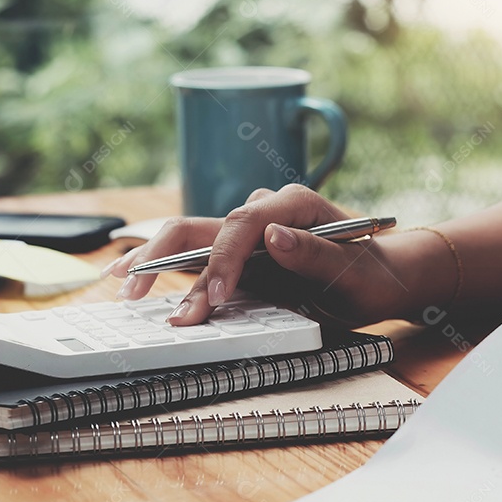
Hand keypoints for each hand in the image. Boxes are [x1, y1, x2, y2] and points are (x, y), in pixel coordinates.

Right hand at [105, 184, 433, 326]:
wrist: (378, 280)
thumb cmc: (370, 275)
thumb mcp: (353, 272)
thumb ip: (315, 254)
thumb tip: (274, 236)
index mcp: (295, 203)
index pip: (245, 223)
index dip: (223, 260)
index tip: (214, 298)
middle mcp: (265, 211)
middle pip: (204, 224)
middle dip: (164, 254)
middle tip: (134, 287)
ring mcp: (249, 231)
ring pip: (193, 240)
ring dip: (156, 264)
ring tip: (123, 286)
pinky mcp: (240, 252)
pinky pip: (199, 257)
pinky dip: (167, 270)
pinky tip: (136, 278)